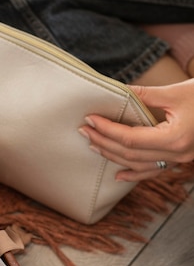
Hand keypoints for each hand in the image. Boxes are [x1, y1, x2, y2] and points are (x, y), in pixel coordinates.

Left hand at [79, 79, 193, 181]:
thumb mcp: (176, 92)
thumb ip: (143, 94)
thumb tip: (116, 91)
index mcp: (175, 138)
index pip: (129, 138)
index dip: (106, 129)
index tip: (90, 119)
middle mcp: (177, 154)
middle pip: (130, 153)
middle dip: (103, 142)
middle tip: (83, 130)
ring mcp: (180, 159)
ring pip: (139, 164)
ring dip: (113, 156)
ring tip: (92, 145)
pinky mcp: (182, 158)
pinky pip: (154, 170)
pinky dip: (134, 173)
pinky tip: (118, 175)